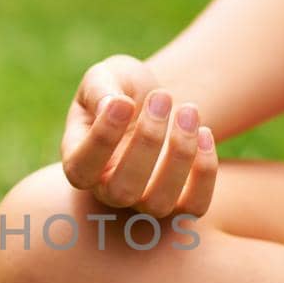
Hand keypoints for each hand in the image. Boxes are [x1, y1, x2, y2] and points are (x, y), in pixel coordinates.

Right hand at [60, 55, 218, 216]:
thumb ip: (100, 90)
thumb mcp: (104, 77)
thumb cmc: (121, 90)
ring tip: (189, 110)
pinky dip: (204, 172)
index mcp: (79, 163)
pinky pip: (194, 206)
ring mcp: (144, 203)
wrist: (154, 104)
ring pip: (159, 203)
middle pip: (122, 190)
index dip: (102, 138)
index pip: (81, 167)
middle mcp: (108, 191)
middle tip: (162, 97)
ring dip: (180, 154)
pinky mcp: (180, 205)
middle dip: (147, 141)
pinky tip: (204, 132)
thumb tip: (111, 107)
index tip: (123, 101)